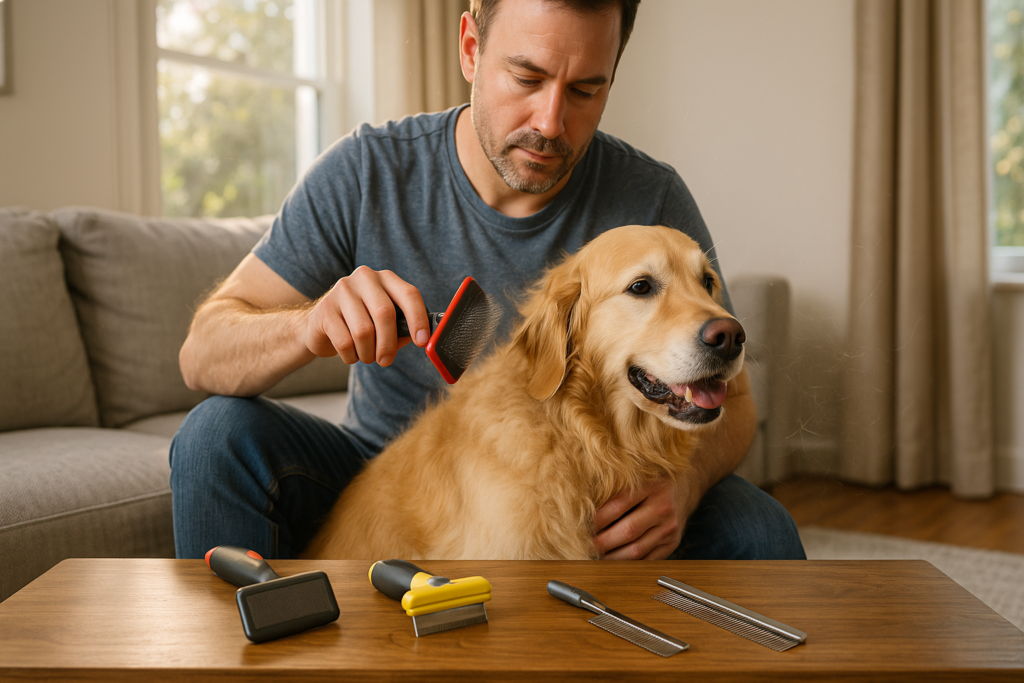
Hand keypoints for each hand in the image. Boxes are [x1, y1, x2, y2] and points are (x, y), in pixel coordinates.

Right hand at [303, 266, 429, 366]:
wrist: (320, 326)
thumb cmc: (361, 324)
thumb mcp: (384, 323)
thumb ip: (403, 327)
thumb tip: (421, 338)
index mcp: (385, 278)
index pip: (409, 294)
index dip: (418, 319)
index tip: (422, 341)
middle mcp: (364, 278)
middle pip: (384, 313)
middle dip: (388, 343)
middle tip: (386, 360)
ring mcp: (342, 291)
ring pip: (363, 331)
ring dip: (368, 353)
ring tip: (367, 356)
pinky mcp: (324, 309)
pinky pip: (344, 342)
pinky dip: (351, 356)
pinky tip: (351, 354)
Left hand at [593, 476, 692, 559]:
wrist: (684, 487)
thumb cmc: (651, 481)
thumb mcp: (636, 476)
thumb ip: (615, 489)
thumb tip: (583, 509)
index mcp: (652, 486)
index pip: (618, 505)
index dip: (597, 519)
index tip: (581, 526)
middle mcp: (663, 507)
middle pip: (628, 531)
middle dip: (602, 542)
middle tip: (583, 545)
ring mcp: (669, 528)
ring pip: (636, 550)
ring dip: (612, 557)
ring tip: (595, 555)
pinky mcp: (672, 543)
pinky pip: (647, 560)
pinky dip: (627, 563)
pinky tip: (613, 560)